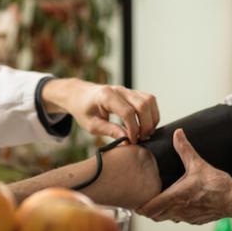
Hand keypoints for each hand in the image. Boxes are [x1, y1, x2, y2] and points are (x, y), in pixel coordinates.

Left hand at [41, 78, 159, 142]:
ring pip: (149, 100)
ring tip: (144, 133)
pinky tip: (145, 125)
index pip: (128, 112)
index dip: (133, 129)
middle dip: (146, 125)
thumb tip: (127, 141)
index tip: (132, 141)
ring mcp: (127, 90)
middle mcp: (119, 90)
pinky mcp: (132, 93)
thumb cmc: (83, 110)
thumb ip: (110, 131)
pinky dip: (151, 113)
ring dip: (151, 118)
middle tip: (141, 138)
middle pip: (143, 105)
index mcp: (106, 96)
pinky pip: (149, 100)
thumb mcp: (92, 125)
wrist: (80, 95)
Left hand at [137, 129, 231, 222]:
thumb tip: (177, 133)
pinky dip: (175, 214)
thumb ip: (184, 149)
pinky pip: (180, 219)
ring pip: (167, 218)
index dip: (140, 207)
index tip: (135, 202)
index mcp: (175, 197)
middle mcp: (178, 210)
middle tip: (144, 201)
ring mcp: (187, 218)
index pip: (150, 208)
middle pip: (155, 216)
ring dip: (161, 212)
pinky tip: (178, 204)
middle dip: (148, 210)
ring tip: (159, 201)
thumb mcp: (198, 164)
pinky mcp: (195, 220)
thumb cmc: (217, 184)